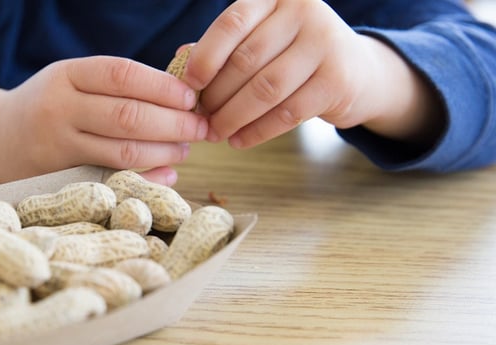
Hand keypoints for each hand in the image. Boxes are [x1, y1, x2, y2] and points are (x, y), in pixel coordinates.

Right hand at [0, 56, 207, 186]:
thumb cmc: (47, 107)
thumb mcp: (70, 82)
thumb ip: (113, 84)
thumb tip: (181, 92)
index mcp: (67, 75)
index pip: (122, 74)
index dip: (162, 86)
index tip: (191, 97)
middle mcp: (59, 108)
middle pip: (127, 115)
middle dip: (173, 123)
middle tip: (200, 128)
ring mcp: (57, 146)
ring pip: (122, 151)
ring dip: (164, 151)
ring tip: (185, 148)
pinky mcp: (58, 178)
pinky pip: (111, 180)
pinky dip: (146, 178)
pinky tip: (167, 174)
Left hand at [183, 0, 441, 148]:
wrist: (356, 71)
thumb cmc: (291, 55)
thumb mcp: (260, 40)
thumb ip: (223, 47)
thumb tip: (179, 59)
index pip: (232, 23)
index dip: (205, 56)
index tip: (187, 84)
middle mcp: (304, 12)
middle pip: (246, 60)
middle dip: (216, 95)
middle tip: (199, 119)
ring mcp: (325, 44)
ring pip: (265, 89)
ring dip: (233, 117)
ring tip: (215, 132)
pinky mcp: (337, 81)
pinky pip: (287, 113)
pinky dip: (257, 131)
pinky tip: (238, 141)